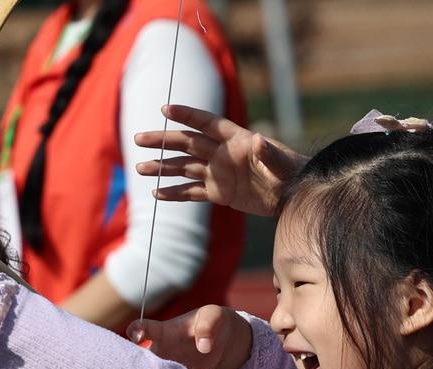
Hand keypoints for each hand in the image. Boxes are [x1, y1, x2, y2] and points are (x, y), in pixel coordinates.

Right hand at [129, 305, 251, 368]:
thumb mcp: (213, 316)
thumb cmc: (211, 322)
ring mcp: (165, 366)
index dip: (135, 332)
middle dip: (135, 366)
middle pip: (137, 359)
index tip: (138, 337)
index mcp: (161, 331)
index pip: (140, 328)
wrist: (219, 342)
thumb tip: (204, 347)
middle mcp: (157, 350)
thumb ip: (207, 326)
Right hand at [134, 105, 306, 215]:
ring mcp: (218, 173)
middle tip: (139, 138)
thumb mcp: (281, 163)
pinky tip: (156, 193)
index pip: (206, 124)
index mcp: (235, 140)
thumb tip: (257, 139)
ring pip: (184, 168)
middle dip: (163, 141)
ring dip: (162, 167)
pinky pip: (191, 192)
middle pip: (186, 144)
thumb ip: (267, 152)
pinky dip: (174, 193)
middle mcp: (222, 154)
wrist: (294, 195)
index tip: (165, 110)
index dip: (187, 116)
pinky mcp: (218, 193)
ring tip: (140, 168)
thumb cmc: (291, 173)